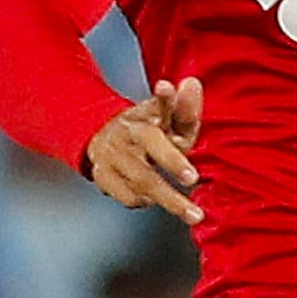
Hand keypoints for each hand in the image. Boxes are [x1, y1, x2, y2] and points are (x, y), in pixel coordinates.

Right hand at [84, 75, 205, 223]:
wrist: (103, 136)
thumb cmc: (149, 129)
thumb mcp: (167, 116)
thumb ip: (185, 107)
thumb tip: (192, 83)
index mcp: (145, 117)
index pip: (159, 109)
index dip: (166, 100)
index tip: (167, 88)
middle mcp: (126, 135)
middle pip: (151, 150)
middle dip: (173, 167)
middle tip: (194, 180)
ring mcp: (112, 157)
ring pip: (141, 182)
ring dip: (169, 199)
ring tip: (192, 213)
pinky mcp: (102, 176)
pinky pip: (127, 196)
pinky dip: (143, 200)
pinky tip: (154, 199)